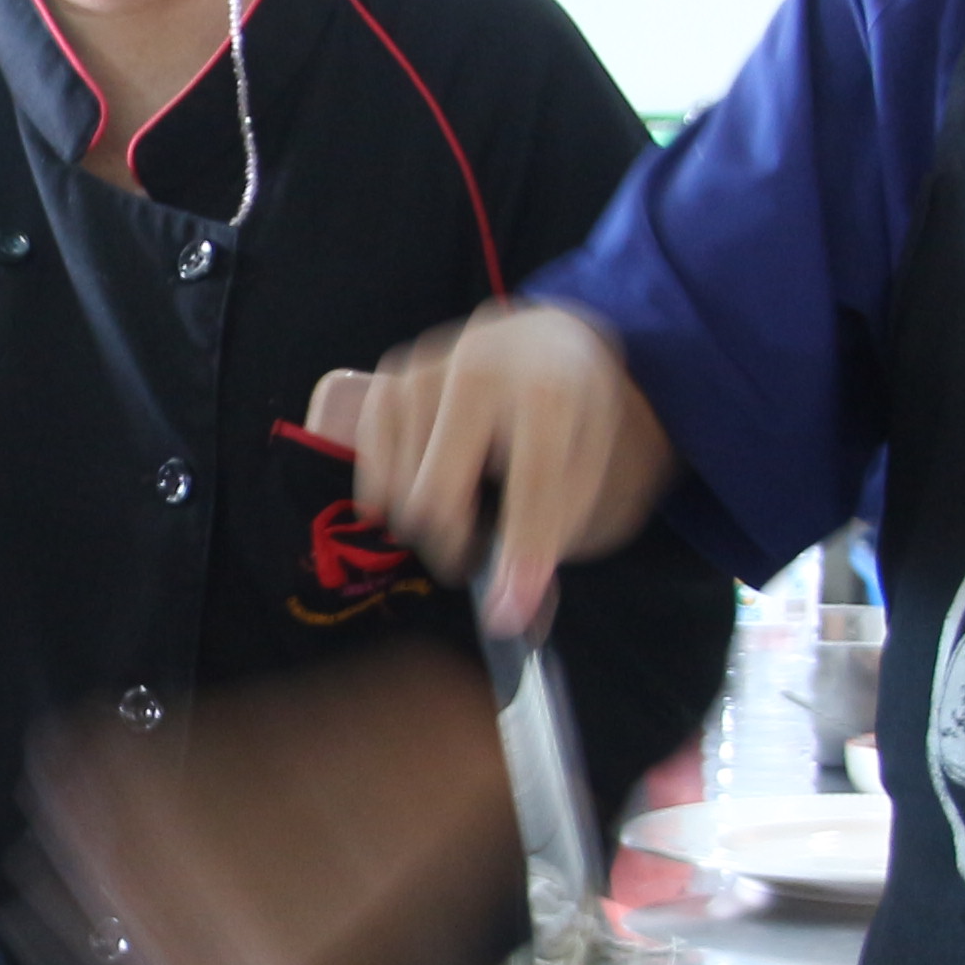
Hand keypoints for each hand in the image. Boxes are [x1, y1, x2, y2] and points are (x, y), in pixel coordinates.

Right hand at [308, 303, 665, 638]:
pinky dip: (395, 499)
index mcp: (550, 388)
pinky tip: (427, 485)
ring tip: (463, 510)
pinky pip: (373, 477)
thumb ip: (555, 540)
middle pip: (436, 499)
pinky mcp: (386, 381)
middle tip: (477, 553)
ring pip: (400, 496)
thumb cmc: (572, 422)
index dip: (520, 556)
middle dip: (456, 547)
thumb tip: (513, 621)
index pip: (530, 486)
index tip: (506, 615)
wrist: (547, 344)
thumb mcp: (590, 473)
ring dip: (430, 524)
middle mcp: (480, 366)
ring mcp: (423, 370)